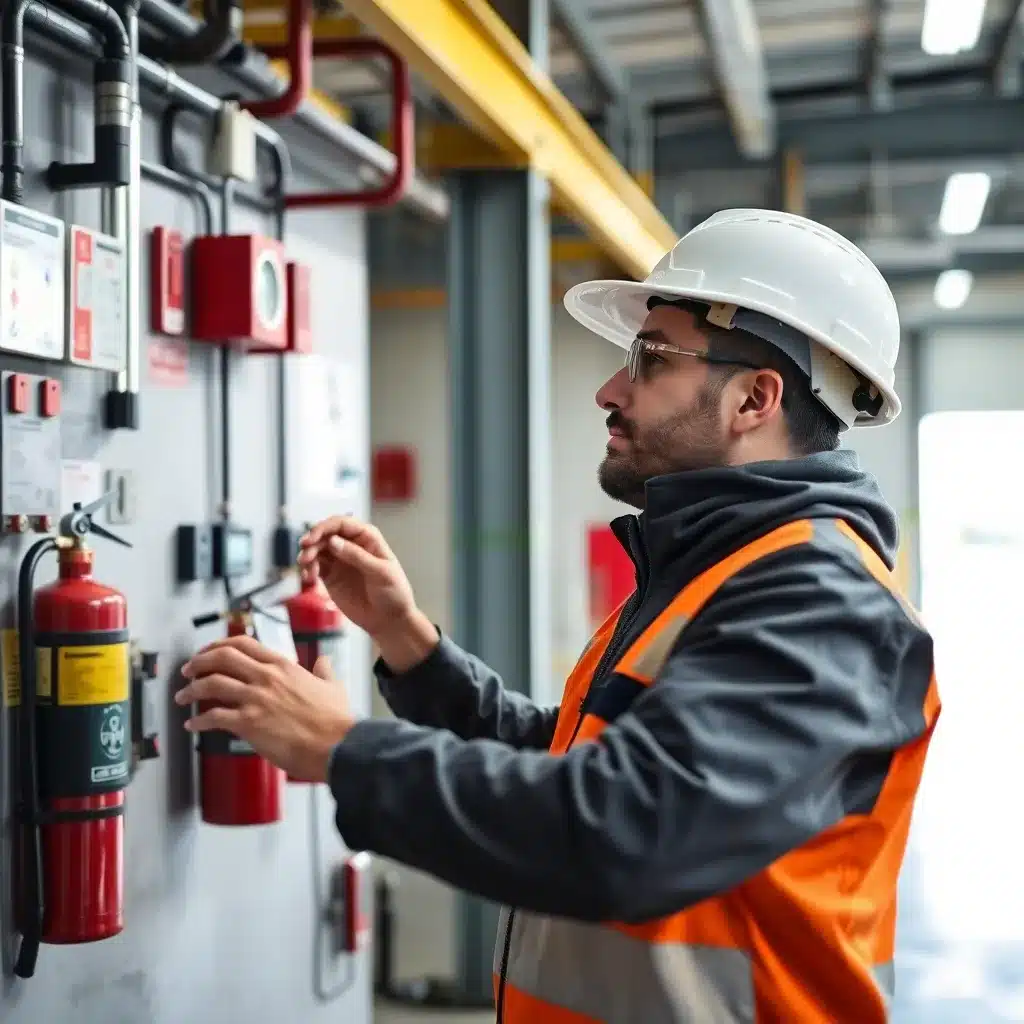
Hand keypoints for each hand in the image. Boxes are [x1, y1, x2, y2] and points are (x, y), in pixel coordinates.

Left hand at [175, 635, 354, 782]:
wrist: (337, 746)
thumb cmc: (336, 721)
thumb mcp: (333, 686)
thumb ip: (324, 671)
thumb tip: (324, 662)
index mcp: (283, 666)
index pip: (243, 644)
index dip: (218, 645)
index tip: (207, 652)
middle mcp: (266, 677)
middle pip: (221, 658)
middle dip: (198, 662)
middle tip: (188, 670)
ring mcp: (256, 699)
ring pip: (211, 684)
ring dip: (191, 690)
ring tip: (183, 697)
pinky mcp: (249, 724)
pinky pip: (213, 717)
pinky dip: (198, 720)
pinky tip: (192, 725)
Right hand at [297, 516, 414, 635]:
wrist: (390, 620)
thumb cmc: (393, 592)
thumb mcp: (380, 572)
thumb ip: (357, 556)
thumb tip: (333, 541)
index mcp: (367, 537)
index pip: (341, 523)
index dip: (324, 527)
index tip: (312, 538)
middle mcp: (351, 545)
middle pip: (325, 534)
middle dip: (312, 542)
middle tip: (305, 556)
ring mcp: (340, 560)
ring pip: (316, 549)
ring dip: (307, 555)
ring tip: (305, 568)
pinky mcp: (331, 576)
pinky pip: (314, 566)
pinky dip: (308, 569)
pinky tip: (309, 577)